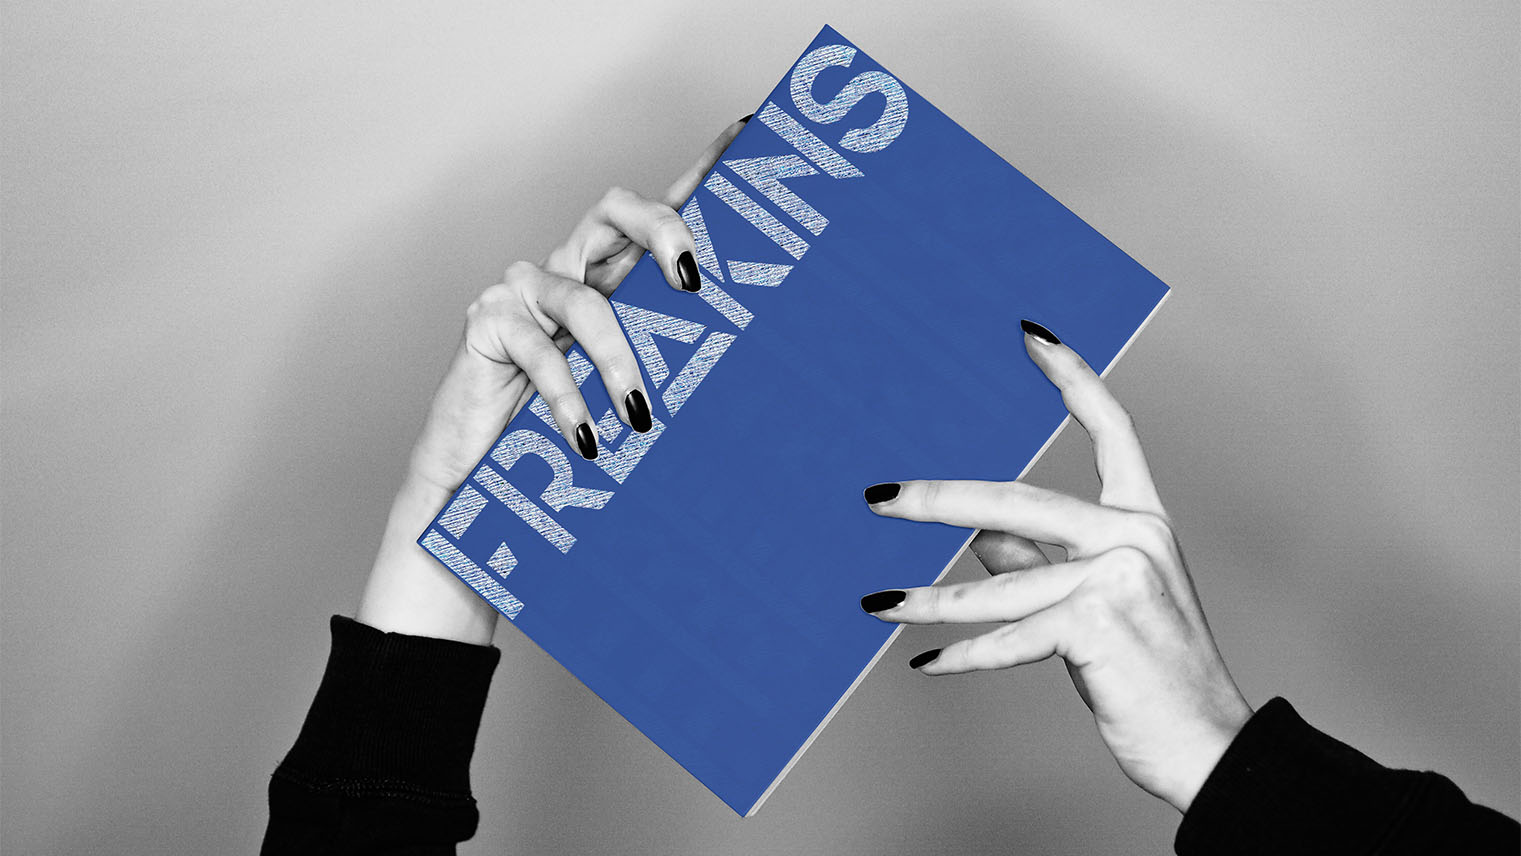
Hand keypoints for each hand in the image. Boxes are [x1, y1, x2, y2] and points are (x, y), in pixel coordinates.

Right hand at [354, 118, 748, 644]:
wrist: (481, 486)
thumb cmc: (570, 435)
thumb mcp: (635, 396)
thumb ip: (677, 372)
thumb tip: (769, 390)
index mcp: (616, 276)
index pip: (663, 213)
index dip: (703, 169)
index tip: (749, 134)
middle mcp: (572, 268)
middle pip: (615, 211)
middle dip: (662, 230)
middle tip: (694, 283)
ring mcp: (525, 292)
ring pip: (584, 299)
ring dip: (619, 361)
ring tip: (642, 417)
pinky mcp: (487, 325)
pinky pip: (538, 350)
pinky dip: (568, 397)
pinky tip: (588, 438)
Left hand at [858, 320, 1251, 812]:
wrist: (1209, 746)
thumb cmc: (1150, 674)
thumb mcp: (1099, 605)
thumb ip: (1040, 561)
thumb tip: (977, 537)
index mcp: (1142, 519)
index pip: (1111, 428)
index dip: (1072, 376)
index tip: (1031, 335)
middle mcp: (1135, 536)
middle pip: (1018, 500)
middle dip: (938, 500)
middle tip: (877, 497)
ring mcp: (1120, 578)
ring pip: (1000, 584)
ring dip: (930, 600)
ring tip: (877, 603)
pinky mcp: (1100, 624)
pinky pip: (1011, 637)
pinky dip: (965, 657)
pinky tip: (926, 664)